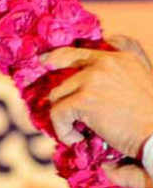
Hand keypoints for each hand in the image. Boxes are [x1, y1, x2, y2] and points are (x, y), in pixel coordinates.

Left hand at [41, 35, 152, 156]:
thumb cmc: (151, 116)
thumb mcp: (145, 78)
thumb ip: (126, 65)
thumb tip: (108, 48)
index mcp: (122, 56)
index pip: (87, 48)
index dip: (62, 54)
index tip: (46, 60)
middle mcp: (106, 62)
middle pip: (65, 65)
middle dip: (57, 84)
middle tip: (55, 100)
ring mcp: (92, 79)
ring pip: (57, 94)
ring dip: (64, 116)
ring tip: (79, 132)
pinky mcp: (83, 99)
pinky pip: (57, 113)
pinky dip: (62, 131)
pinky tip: (77, 139)